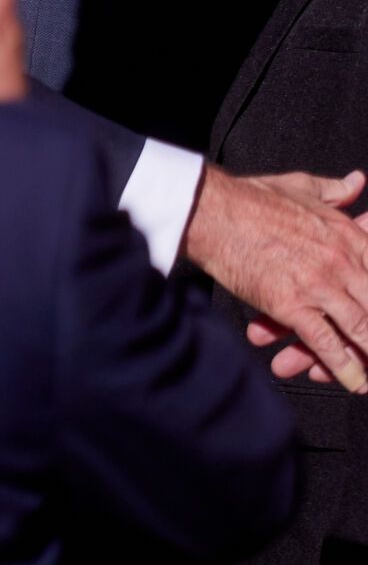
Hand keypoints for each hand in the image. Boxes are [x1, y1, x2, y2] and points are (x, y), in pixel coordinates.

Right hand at [243, 182, 367, 384]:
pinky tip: (355, 382)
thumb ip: (334, 190)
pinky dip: (344, 368)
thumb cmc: (250, 197)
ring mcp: (319, 286)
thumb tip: (355, 182)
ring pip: (362, 330)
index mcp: (348, 236)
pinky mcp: (291, 305)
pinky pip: (326, 343)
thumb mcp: (301, 186)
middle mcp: (342, 262)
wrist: (211, 210)